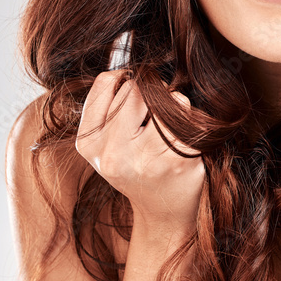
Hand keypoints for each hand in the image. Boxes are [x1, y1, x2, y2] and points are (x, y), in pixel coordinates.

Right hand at [75, 72, 206, 247]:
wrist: (163, 213)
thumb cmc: (137, 168)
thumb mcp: (107, 143)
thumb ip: (110, 105)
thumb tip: (130, 67)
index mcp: (89, 143)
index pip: (108, 82)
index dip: (127, 79)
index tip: (136, 93)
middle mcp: (112, 153)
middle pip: (138, 89)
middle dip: (152, 93)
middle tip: (155, 116)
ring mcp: (145, 159)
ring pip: (168, 100)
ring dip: (175, 106)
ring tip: (169, 131)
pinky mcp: (178, 161)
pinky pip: (189, 118)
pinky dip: (192, 122)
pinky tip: (185, 142)